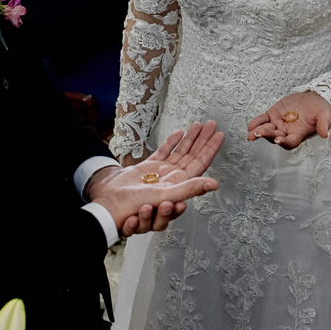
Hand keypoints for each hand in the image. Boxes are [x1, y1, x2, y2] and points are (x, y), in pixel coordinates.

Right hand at [88, 120, 223, 235]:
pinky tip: (178, 133)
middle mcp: (173, 178)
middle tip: (212, 124)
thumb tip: (214, 184)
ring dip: (190, 139)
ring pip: (180, 152)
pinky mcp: (148, 168)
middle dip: (203, 140)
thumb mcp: (166, 195)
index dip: (210, 149)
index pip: (200, 163)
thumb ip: (191, 188)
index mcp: (180, 184)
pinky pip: (163, 152)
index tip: (220, 135)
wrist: (111, 204)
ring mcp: (161, 172)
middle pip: (193, 155)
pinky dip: (171, 142)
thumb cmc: (136, 205)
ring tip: (199, 125)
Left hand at [247, 91, 330, 149]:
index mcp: (299, 135)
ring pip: (267, 130)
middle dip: (267, 135)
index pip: (290, 142)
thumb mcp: (325, 115)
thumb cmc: (320, 110)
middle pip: (275, 137)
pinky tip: (250, 125)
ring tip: (251, 132)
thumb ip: (324, 124)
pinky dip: (256, 122)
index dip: (284, 142)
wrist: (314, 98)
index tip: (279, 140)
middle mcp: (287, 132)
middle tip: (258, 134)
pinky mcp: (273, 115)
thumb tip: (325, 134)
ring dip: (258, 131)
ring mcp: (278, 124)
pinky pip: (263, 120)